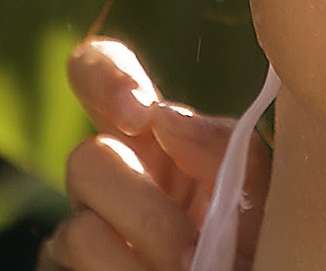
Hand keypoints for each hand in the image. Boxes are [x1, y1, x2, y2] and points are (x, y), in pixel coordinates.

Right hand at [39, 39, 271, 270]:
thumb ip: (223, 147)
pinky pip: (67, 265)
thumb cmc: (258, 246)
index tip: (138, 114)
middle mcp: (113, 177)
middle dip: (141, 208)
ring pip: (76, 225)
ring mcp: (85, 233)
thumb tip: (161, 118)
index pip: (100, 73)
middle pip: (87, 158)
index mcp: (155, 137)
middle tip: (192, 253)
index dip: (104, 77)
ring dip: (136, 257)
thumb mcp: (258, 193)